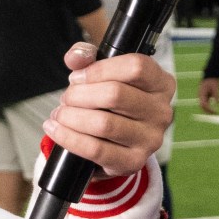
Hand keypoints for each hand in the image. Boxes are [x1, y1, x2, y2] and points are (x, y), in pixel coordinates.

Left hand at [46, 41, 172, 175]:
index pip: (135, 67)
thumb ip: (87, 56)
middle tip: (66, 98)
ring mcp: (150, 139)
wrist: (115, 140)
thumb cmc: (111, 101)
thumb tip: (75, 58)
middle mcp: (161, 112)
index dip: (99, 69)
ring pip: (104, 124)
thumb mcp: (103, 72)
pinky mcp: (133, 162)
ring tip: (60, 114)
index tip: (77, 77)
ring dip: (71, 117)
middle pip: (116, 94)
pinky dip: (70, 138)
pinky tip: (56, 130)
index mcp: (161, 84)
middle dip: (79, 95)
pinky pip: (96, 150)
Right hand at [197, 77, 218, 113]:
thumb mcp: (216, 87)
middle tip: (215, 114)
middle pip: (202, 106)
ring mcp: (202, 96)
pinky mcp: (205, 96)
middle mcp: (201, 96)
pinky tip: (214, 110)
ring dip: (208, 110)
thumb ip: (217, 95)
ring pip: (204, 106)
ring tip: (215, 113)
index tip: (215, 111)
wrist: (210, 75)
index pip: (203, 104)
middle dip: (208, 111)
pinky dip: (209, 107)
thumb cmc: (212, 81)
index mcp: (202, 93)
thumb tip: (218, 103)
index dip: (209, 109)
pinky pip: (206, 103)